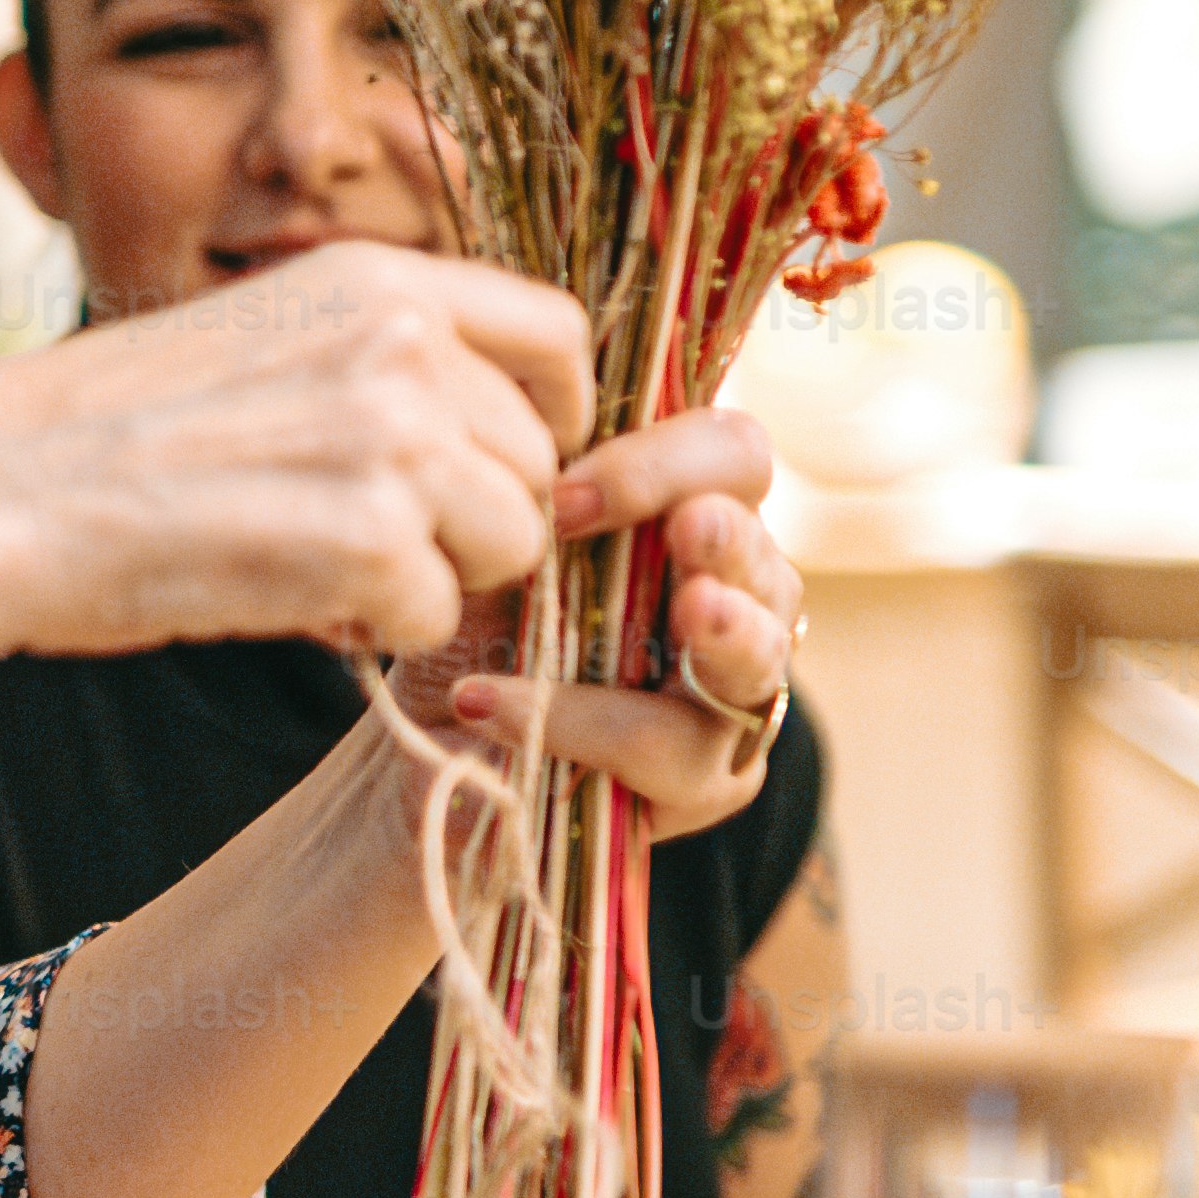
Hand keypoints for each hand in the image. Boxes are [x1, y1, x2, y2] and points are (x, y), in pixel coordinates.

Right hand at [0, 242, 583, 661]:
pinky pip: (438, 613)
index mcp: (376, 281)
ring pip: (509, 542)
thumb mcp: (258, 338)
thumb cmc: (103, 430)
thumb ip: (375, 359)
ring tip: (323, 571)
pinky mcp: (373, 539)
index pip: (556, 334)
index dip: (558, 413)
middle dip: (477, 520)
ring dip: (434, 578)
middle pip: (536, 461)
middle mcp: (402, 345)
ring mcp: (393, 439)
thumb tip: (481, 427)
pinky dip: (373, 632)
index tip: (521, 464)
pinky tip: (288, 600)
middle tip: (375, 549)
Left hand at [416, 403, 803, 838]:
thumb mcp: (494, 545)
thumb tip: (529, 417)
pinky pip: (667, 744)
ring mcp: (734, 693)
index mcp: (692, 519)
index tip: (563, 494)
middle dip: (730, 536)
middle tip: (690, 529)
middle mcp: (736, 597)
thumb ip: (530, 488)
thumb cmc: (478, 625)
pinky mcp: (709, 780)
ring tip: (691, 612)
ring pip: (761, 653)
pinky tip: (488, 703)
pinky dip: (577, 721)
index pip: (734, 456)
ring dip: (726, 626)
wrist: (431, 742)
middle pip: (767, 551)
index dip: (669, 460)